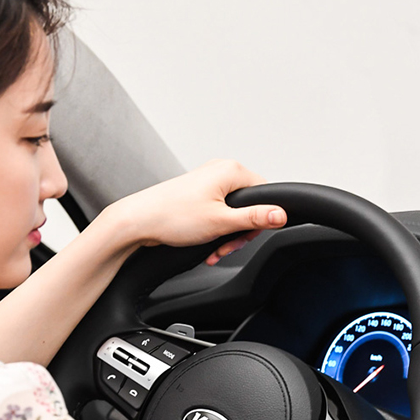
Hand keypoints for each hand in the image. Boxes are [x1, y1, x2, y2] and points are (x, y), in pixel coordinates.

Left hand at [105, 159, 287, 264]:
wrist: (138, 221)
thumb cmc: (172, 216)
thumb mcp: (221, 222)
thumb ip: (255, 218)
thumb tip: (281, 214)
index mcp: (230, 171)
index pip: (266, 193)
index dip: (261, 219)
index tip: (246, 235)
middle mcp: (220, 171)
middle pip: (250, 206)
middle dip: (241, 232)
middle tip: (226, 246)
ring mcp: (208, 182)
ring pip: (234, 213)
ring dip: (228, 235)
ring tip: (214, 249)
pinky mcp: (199, 194)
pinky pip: (219, 213)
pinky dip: (217, 231)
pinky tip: (208, 245)